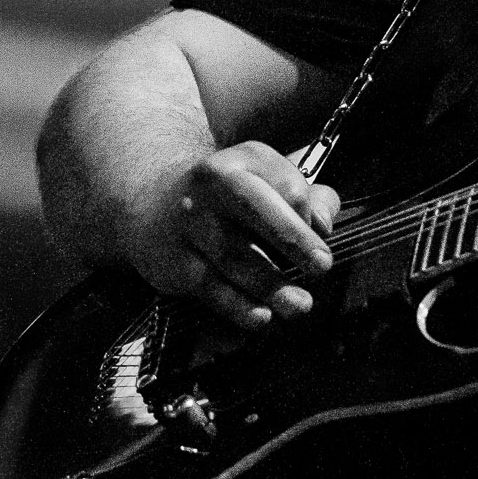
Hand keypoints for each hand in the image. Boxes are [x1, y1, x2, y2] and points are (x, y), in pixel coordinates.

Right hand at [124, 142, 340, 330]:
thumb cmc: (231, 198)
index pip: (288, 187)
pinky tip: (261, 317)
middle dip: (293, 238)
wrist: (153, 203)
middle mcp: (211, 186)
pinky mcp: (174, 262)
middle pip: (256, 209)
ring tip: (300, 304)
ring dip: (271, 284)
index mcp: (243, 161)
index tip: (321, 236)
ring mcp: (189, 224)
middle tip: (322, 266)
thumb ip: (309, 198)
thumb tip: (324, 225)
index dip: (310, 215)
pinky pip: (210, 286)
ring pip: (234, 255)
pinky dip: (237, 305)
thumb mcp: (267, 181)